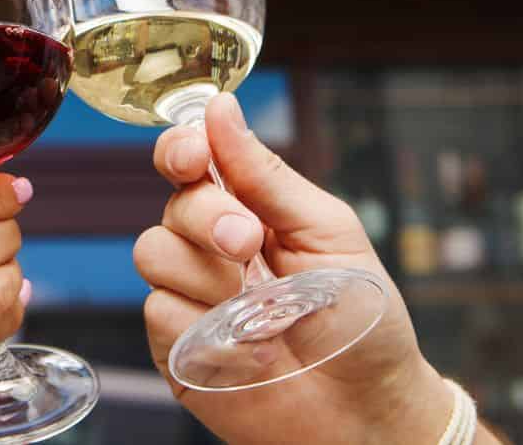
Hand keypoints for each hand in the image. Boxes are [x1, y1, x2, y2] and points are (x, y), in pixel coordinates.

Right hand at [134, 94, 455, 444]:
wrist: (369, 412)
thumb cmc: (362, 322)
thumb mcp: (327, 233)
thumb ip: (266, 176)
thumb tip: (222, 109)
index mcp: (248, 210)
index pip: (191, 163)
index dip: (182, 149)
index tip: (195, 154)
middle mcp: (212, 249)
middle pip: (173, 204)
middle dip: (207, 215)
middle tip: (249, 243)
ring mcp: (192, 297)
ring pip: (153, 252)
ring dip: (205, 272)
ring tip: (259, 307)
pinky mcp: (177, 346)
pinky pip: (157, 310)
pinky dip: (201, 323)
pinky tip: (246, 344)